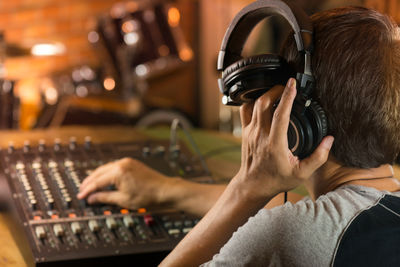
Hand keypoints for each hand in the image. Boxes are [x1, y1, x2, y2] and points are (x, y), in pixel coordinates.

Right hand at [77, 158, 169, 208]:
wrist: (164, 190)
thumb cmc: (148, 195)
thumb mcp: (123, 200)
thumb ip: (105, 198)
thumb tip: (92, 198)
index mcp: (118, 172)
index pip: (97, 182)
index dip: (87, 190)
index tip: (81, 196)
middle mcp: (122, 163)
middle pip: (99, 172)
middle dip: (89, 181)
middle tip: (82, 190)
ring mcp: (127, 162)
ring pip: (106, 168)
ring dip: (97, 176)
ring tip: (90, 185)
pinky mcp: (132, 163)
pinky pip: (114, 167)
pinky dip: (107, 173)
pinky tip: (104, 179)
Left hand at [236, 78, 333, 198]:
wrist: (253, 185)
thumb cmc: (276, 179)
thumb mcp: (302, 173)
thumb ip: (318, 157)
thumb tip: (329, 139)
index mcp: (275, 143)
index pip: (280, 114)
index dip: (287, 96)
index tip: (292, 84)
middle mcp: (260, 134)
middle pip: (263, 103)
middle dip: (276, 90)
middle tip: (287, 87)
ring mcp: (250, 132)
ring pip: (253, 104)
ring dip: (265, 94)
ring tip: (277, 92)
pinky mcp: (244, 132)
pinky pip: (245, 110)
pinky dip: (253, 102)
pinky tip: (263, 102)